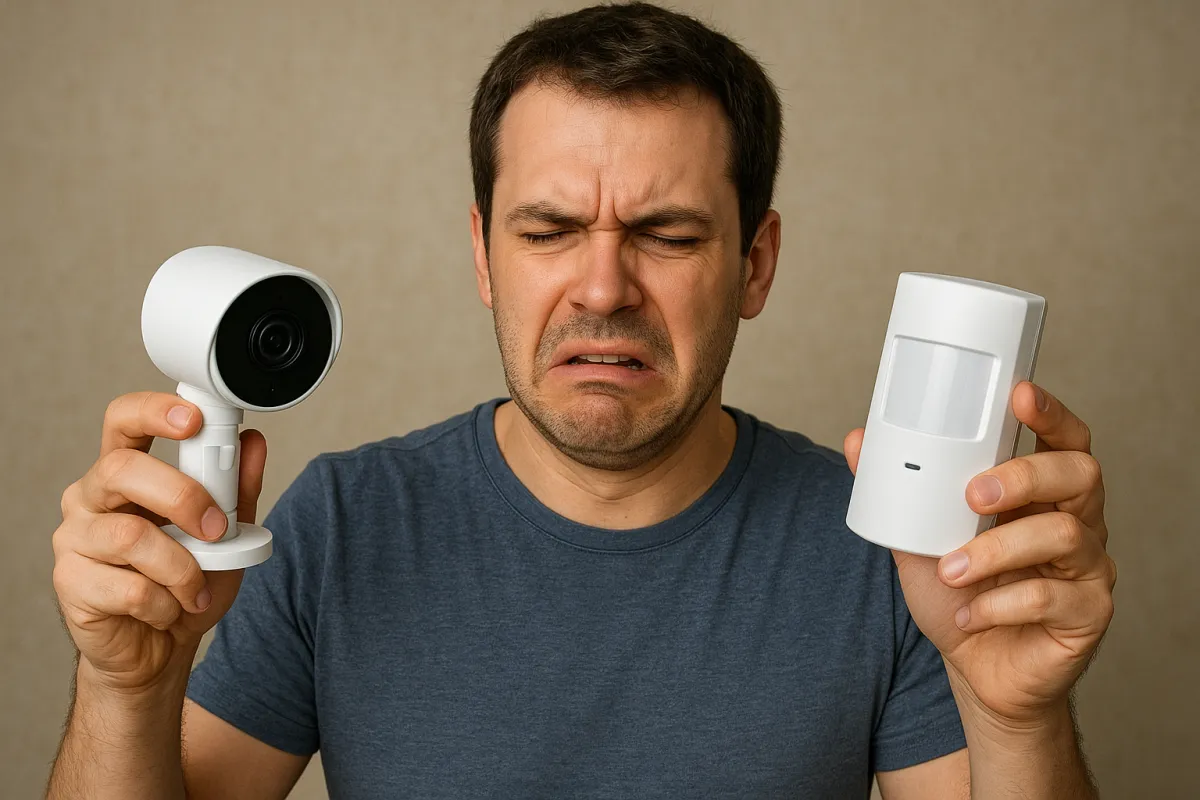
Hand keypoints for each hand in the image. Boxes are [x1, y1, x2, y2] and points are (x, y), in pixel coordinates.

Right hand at [52, 392, 267, 691]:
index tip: (193, 418)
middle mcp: (92, 498)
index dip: (153, 412)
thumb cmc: (186, 583)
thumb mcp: (226, 534)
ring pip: (130, 536)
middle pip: (122, 470)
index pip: (123, 421)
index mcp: (126, 474)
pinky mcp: (70, 583)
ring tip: (196, 589)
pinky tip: (168, 610)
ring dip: (181, 568)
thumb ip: (237, 489)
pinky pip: (128, 587)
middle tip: (216, 530)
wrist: (160, 648)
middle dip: (182, 497)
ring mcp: (75, 539)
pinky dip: (165, 602)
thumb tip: (254, 442)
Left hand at [843, 381, 1115, 725]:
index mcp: (1040, 494)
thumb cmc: (958, 594)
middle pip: (1079, 474)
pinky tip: (968, 614)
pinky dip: (998, 604)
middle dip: (1024, 476)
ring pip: (1064, 535)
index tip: (1020, 394)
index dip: (1050, 413)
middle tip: (972, 495)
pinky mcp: (1088, 613)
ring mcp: (1089, 567)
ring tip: (952, 570)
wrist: (973, 668)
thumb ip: (896, 492)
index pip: (1063, 440)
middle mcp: (1076, 521)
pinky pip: (1052, 597)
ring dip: (996, 550)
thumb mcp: (918, 538)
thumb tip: (858, 441)